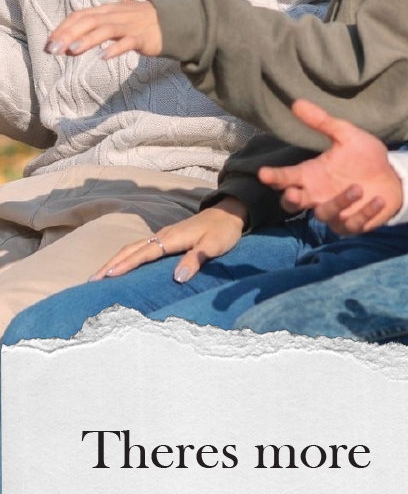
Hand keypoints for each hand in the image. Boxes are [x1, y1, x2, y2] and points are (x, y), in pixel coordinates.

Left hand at [45, 0, 162, 59]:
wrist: (176, 21)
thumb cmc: (143, 23)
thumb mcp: (119, 18)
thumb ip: (99, 24)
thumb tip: (72, 37)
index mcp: (109, 10)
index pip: (81, 15)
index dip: (63, 27)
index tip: (50, 43)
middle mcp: (117, 15)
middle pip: (89, 21)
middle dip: (68, 34)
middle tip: (53, 50)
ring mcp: (131, 25)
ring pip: (106, 29)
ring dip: (87, 39)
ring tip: (72, 51)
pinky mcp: (144, 38)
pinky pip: (128, 42)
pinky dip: (116, 48)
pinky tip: (104, 57)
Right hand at [89, 198, 247, 283]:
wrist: (229, 212)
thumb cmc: (223, 231)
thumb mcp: (214, 246)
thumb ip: (195, 260)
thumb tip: (177, 278)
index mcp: (172, 238)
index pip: (144, 253)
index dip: (126, 265)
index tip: (107, 277)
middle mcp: (163, 235)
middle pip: (130, 249)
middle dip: (110, 264)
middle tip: (91, 281)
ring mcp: (163, 236)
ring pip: (133, 248)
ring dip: (115, 261)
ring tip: (99, 277)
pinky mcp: (166, 238)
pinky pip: (140, 248)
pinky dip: (126, 258)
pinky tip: (121, 267)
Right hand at [258, 99, 402, 233]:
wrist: (392, 177)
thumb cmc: (364, 157)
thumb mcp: (346, 135)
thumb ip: (322, 122)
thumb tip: (297, 102)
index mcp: (312, 174)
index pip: (287, 177)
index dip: (274, 176)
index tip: (263, 173)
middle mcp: (317, 195)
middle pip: (293, 204)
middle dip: (291, 200)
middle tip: (293, 193)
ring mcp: (334, 212)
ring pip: (324, 214)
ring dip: (339, 202)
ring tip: (358, 188)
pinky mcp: (352, 224)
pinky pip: (352, 224)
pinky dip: (364, 213)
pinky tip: (378, 199)